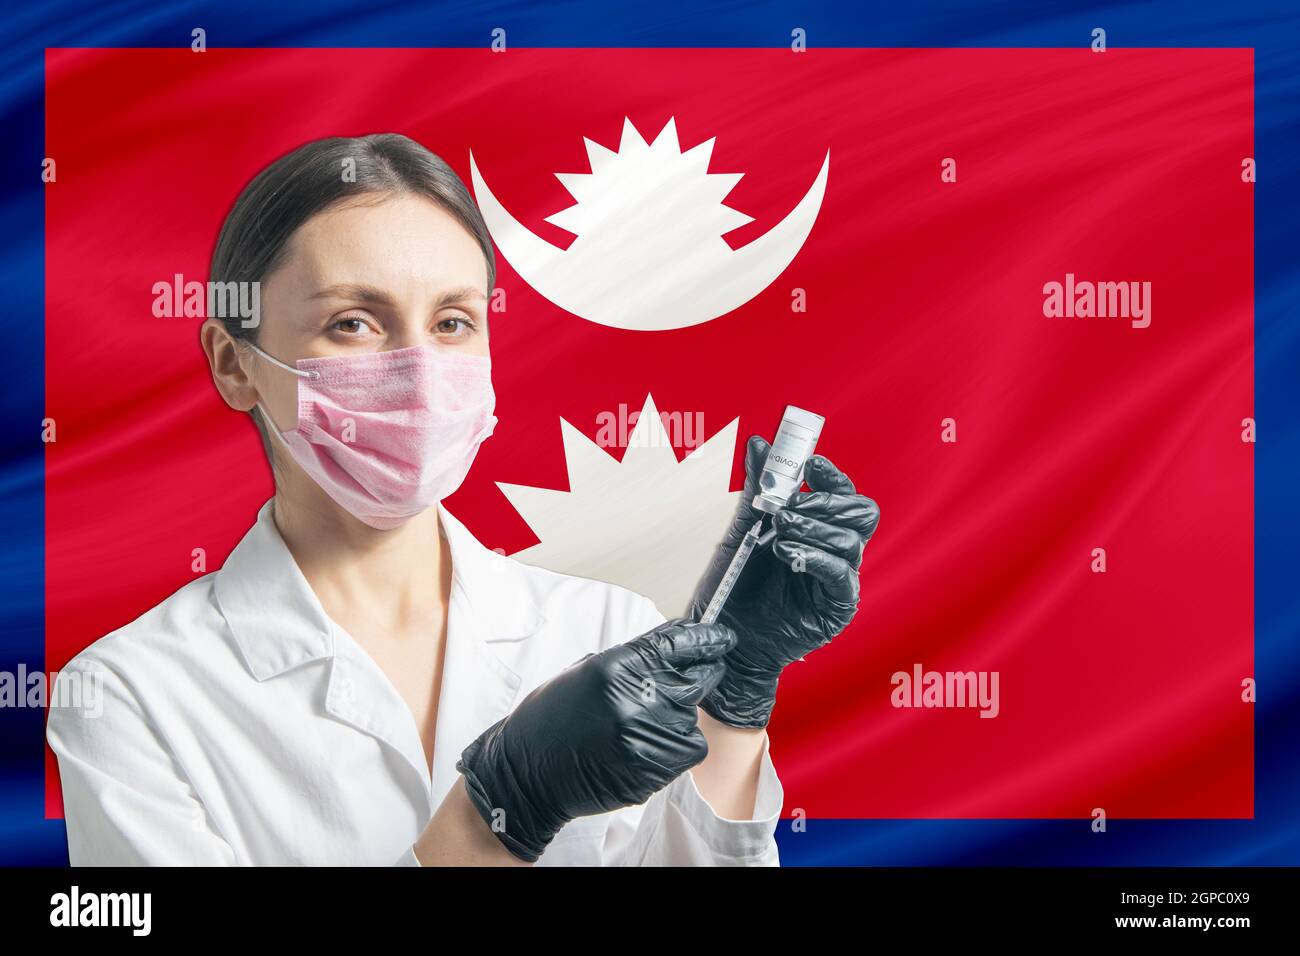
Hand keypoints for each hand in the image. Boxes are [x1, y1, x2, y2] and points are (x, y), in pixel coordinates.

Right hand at [455, 619, 735, 861]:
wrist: (528, 775)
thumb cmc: (550, 720)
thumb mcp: (585, 672)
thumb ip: (630, 661)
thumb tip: (671, 650)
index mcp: (616, 667)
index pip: (678, 643)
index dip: (706, 639)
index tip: (721, 639)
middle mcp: (637, 698)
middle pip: (697, 677)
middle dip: (704, 673)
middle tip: (702, 673)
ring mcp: (649, 735)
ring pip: (694, 714)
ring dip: (681, 714)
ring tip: (646, 723)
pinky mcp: (656, 768)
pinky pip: (690, 747)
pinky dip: (680, 744)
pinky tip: (652, 744)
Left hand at [688, 435, 879, 727]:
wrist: (724, 634)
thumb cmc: (734, 584)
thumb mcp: (741, 530)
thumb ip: (755, 489)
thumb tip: (759, 443)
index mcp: (817, 526)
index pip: (841, 492)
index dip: (831, 475)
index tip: (809, 463)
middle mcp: (834, 549)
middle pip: (861, 512)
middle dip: (827, 501)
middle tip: (790, 505)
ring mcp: (839, 578)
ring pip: (852, 541)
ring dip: (815, 528)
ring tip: (779, 531)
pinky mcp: (836, 606)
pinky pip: (841, 574)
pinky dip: (816, 557)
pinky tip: (788, 553)